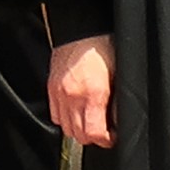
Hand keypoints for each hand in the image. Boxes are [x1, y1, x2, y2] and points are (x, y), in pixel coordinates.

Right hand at [48, 33, 116, 147]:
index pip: (94, 133)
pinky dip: (66, 119)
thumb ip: (116, 102)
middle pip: (79, 135)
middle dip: (93, 136)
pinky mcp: (51, 88)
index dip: (105, 140)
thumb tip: (116, 121)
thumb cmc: (103, 47)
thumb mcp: (118, 75)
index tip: (112, 136)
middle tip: (104, 130)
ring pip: (66, 128)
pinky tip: (76, 111)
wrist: (82, 29)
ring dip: (78, 129)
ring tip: (90, 120)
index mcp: (93, 93)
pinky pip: (56, 115)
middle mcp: (73, 96)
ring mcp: (59, 93)